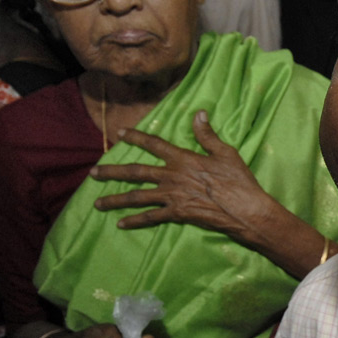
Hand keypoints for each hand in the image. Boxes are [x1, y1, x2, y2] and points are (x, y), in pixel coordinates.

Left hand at [91, 111, 272, 241]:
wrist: (244, 209)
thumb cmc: (238, 180)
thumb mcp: (225, 153)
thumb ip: (207, 135)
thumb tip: (198, 113)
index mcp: (183, 159)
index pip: (154, 145)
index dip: (136, 137)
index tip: (120, 134)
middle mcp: (172, 177)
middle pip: (135, 172)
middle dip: (112, 172)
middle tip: (92, 173)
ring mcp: (172, 197)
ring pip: (137, 197)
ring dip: (115, 200)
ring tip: (97, 203)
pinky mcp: (177, 214)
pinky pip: (151, 218)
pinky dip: (135, 221)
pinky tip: (121, 224)